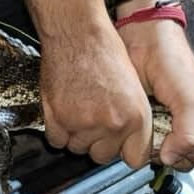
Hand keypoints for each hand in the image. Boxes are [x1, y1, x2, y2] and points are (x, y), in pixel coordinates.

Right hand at [41, 16, 152, 168]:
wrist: (78, 33)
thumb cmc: (104, 52)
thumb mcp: (134, 87)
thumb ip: (133, 120)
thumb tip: (128, 145)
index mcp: (136, 116)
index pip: (135, 160)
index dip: (124, 151)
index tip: (118, 145)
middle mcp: (112, 123)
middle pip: (103, 157)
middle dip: (97, 143)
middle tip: (94, 119)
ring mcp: (84, 123)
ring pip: (78, 149)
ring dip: (76, 135)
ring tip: (78, 109)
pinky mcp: (59, 118)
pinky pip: (57, 141)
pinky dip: (57, 130)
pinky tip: (63, 111)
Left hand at [119, 18, 193, 169]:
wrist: (142, 40)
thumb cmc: (173, 62)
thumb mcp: (190, 100)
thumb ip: (189, 133)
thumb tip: (172, 158)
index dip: (191, 155)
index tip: (177, 142)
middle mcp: (186, 127)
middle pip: (180, 159)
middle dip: (168, 149)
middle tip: (160, 129)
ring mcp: (163, 125)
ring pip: (157, 153)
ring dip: (150, 143)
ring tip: (147, 122)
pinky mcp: (142, 121)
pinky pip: (139, 141)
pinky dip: (136, 136)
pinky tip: (135, 122)